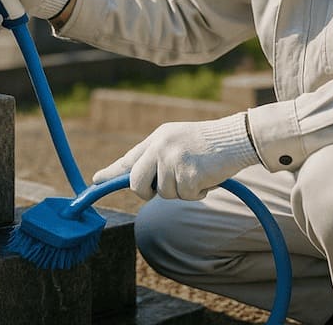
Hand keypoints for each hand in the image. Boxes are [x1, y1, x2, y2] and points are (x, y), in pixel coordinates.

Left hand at [92, 112, 259, 200]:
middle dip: (148, 192)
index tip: (96, 181)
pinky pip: (185, 196)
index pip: (128, 159)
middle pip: (137, 183)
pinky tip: (207, 177)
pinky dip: (198, 193)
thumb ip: (156, 157)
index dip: (111, 173)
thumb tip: (134, 179)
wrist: (237, 137)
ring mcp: (173, 159)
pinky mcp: (188, 173)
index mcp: (157, 138)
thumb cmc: (209, 143)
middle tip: (167, 186)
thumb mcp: (177, 142)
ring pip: (164, 194)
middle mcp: (160, 147)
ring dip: (182, 191)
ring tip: (197, 172)